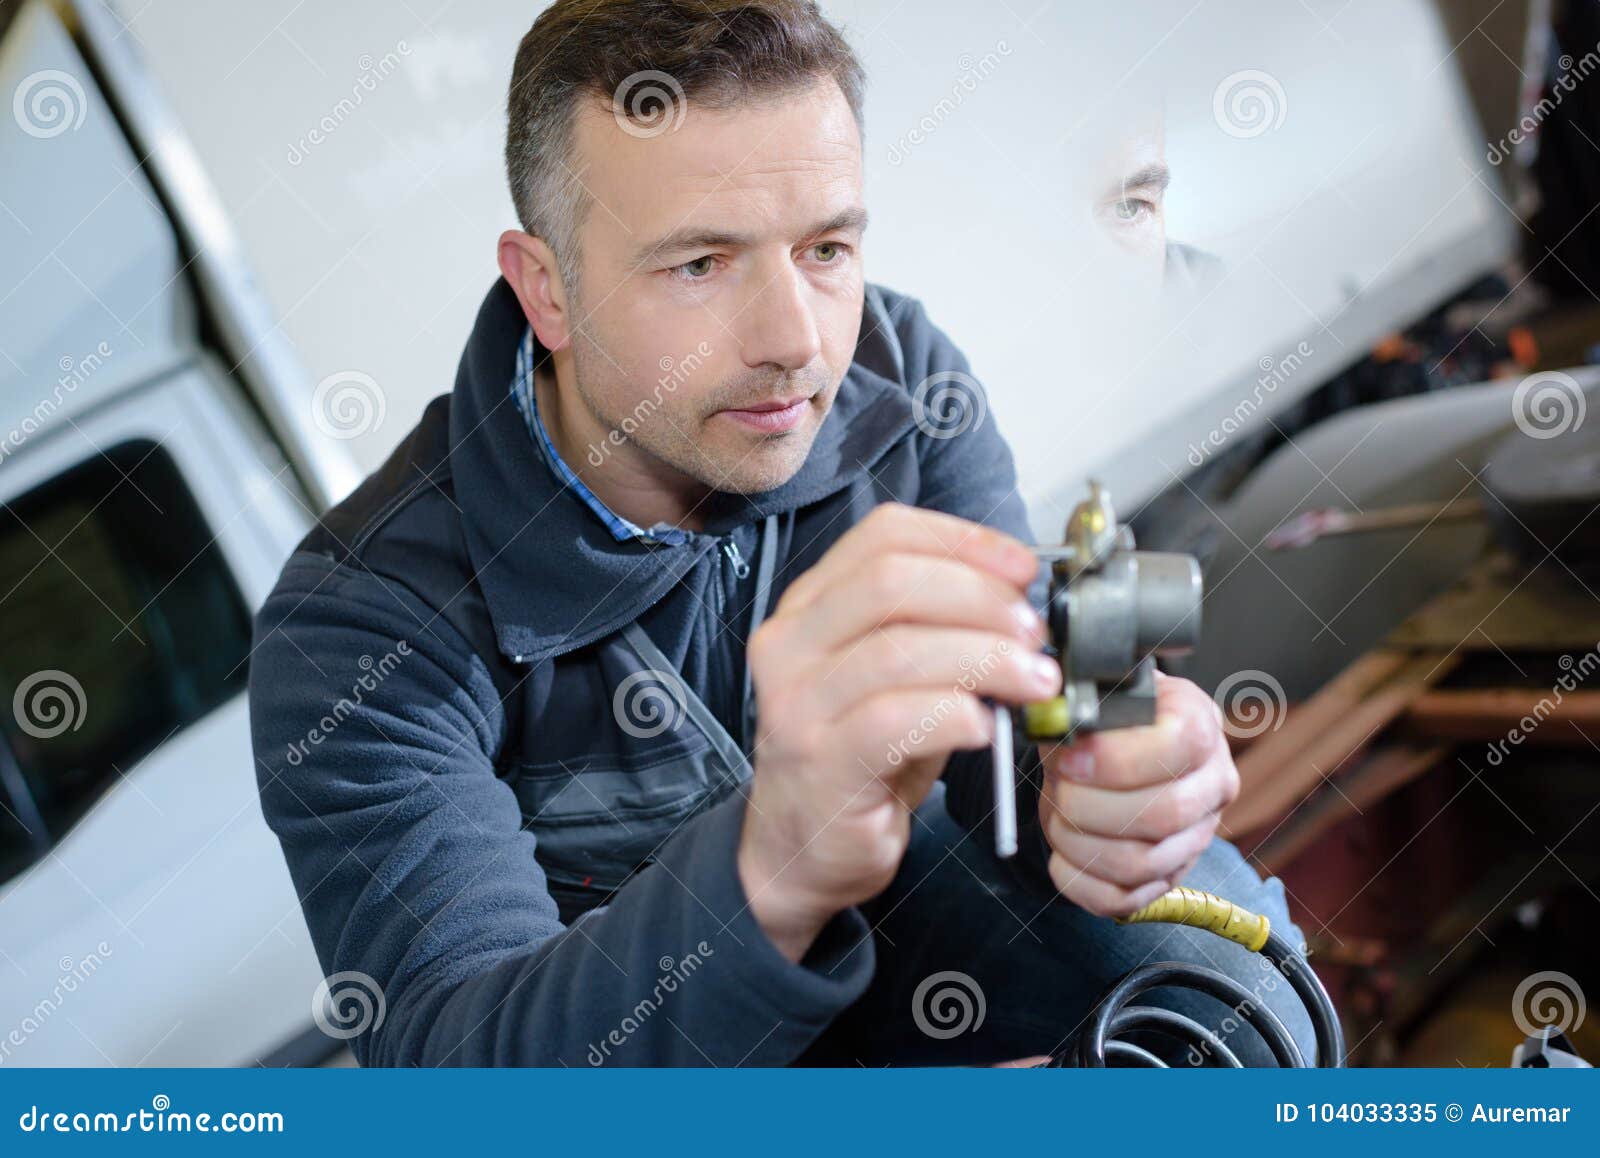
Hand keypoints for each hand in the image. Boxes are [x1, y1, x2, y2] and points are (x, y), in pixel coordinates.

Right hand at [738, 503, 1058, 960]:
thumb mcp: (894, 676)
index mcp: (810, 604)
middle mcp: (790, 642)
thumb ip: (938, 629)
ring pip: (898, 648)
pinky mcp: (819, 761)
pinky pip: (895, 720)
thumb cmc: (859, 757)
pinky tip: (986, 729)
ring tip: (1034, 682)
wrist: (799, 850)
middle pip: (891, 580)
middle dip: (980, 597)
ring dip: (985, 659)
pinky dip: (955, 715)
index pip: (884, 535)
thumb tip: (1021, 600)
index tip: (1024, 568)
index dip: (964, 540)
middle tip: (1034, 632)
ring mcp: (797, 703)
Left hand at [1037, 672, 1237, 916]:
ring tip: (1058, 815)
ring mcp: (1196, 836)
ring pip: (1141, 862)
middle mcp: (1212, 782)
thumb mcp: (1093, 695)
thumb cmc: (1100, 722)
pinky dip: (1079, 881)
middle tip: (1059, 788)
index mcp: (1199, 722)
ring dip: (1079, 842)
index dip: (1118, 758)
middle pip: (1164, 813)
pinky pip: (1124, 899)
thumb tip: (1055, 722)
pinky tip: (1060, 856)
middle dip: (1090, 805)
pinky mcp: (1168, 877)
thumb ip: (1080, 703)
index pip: (1182, 744)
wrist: (1101, 753)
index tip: (1069, 759)